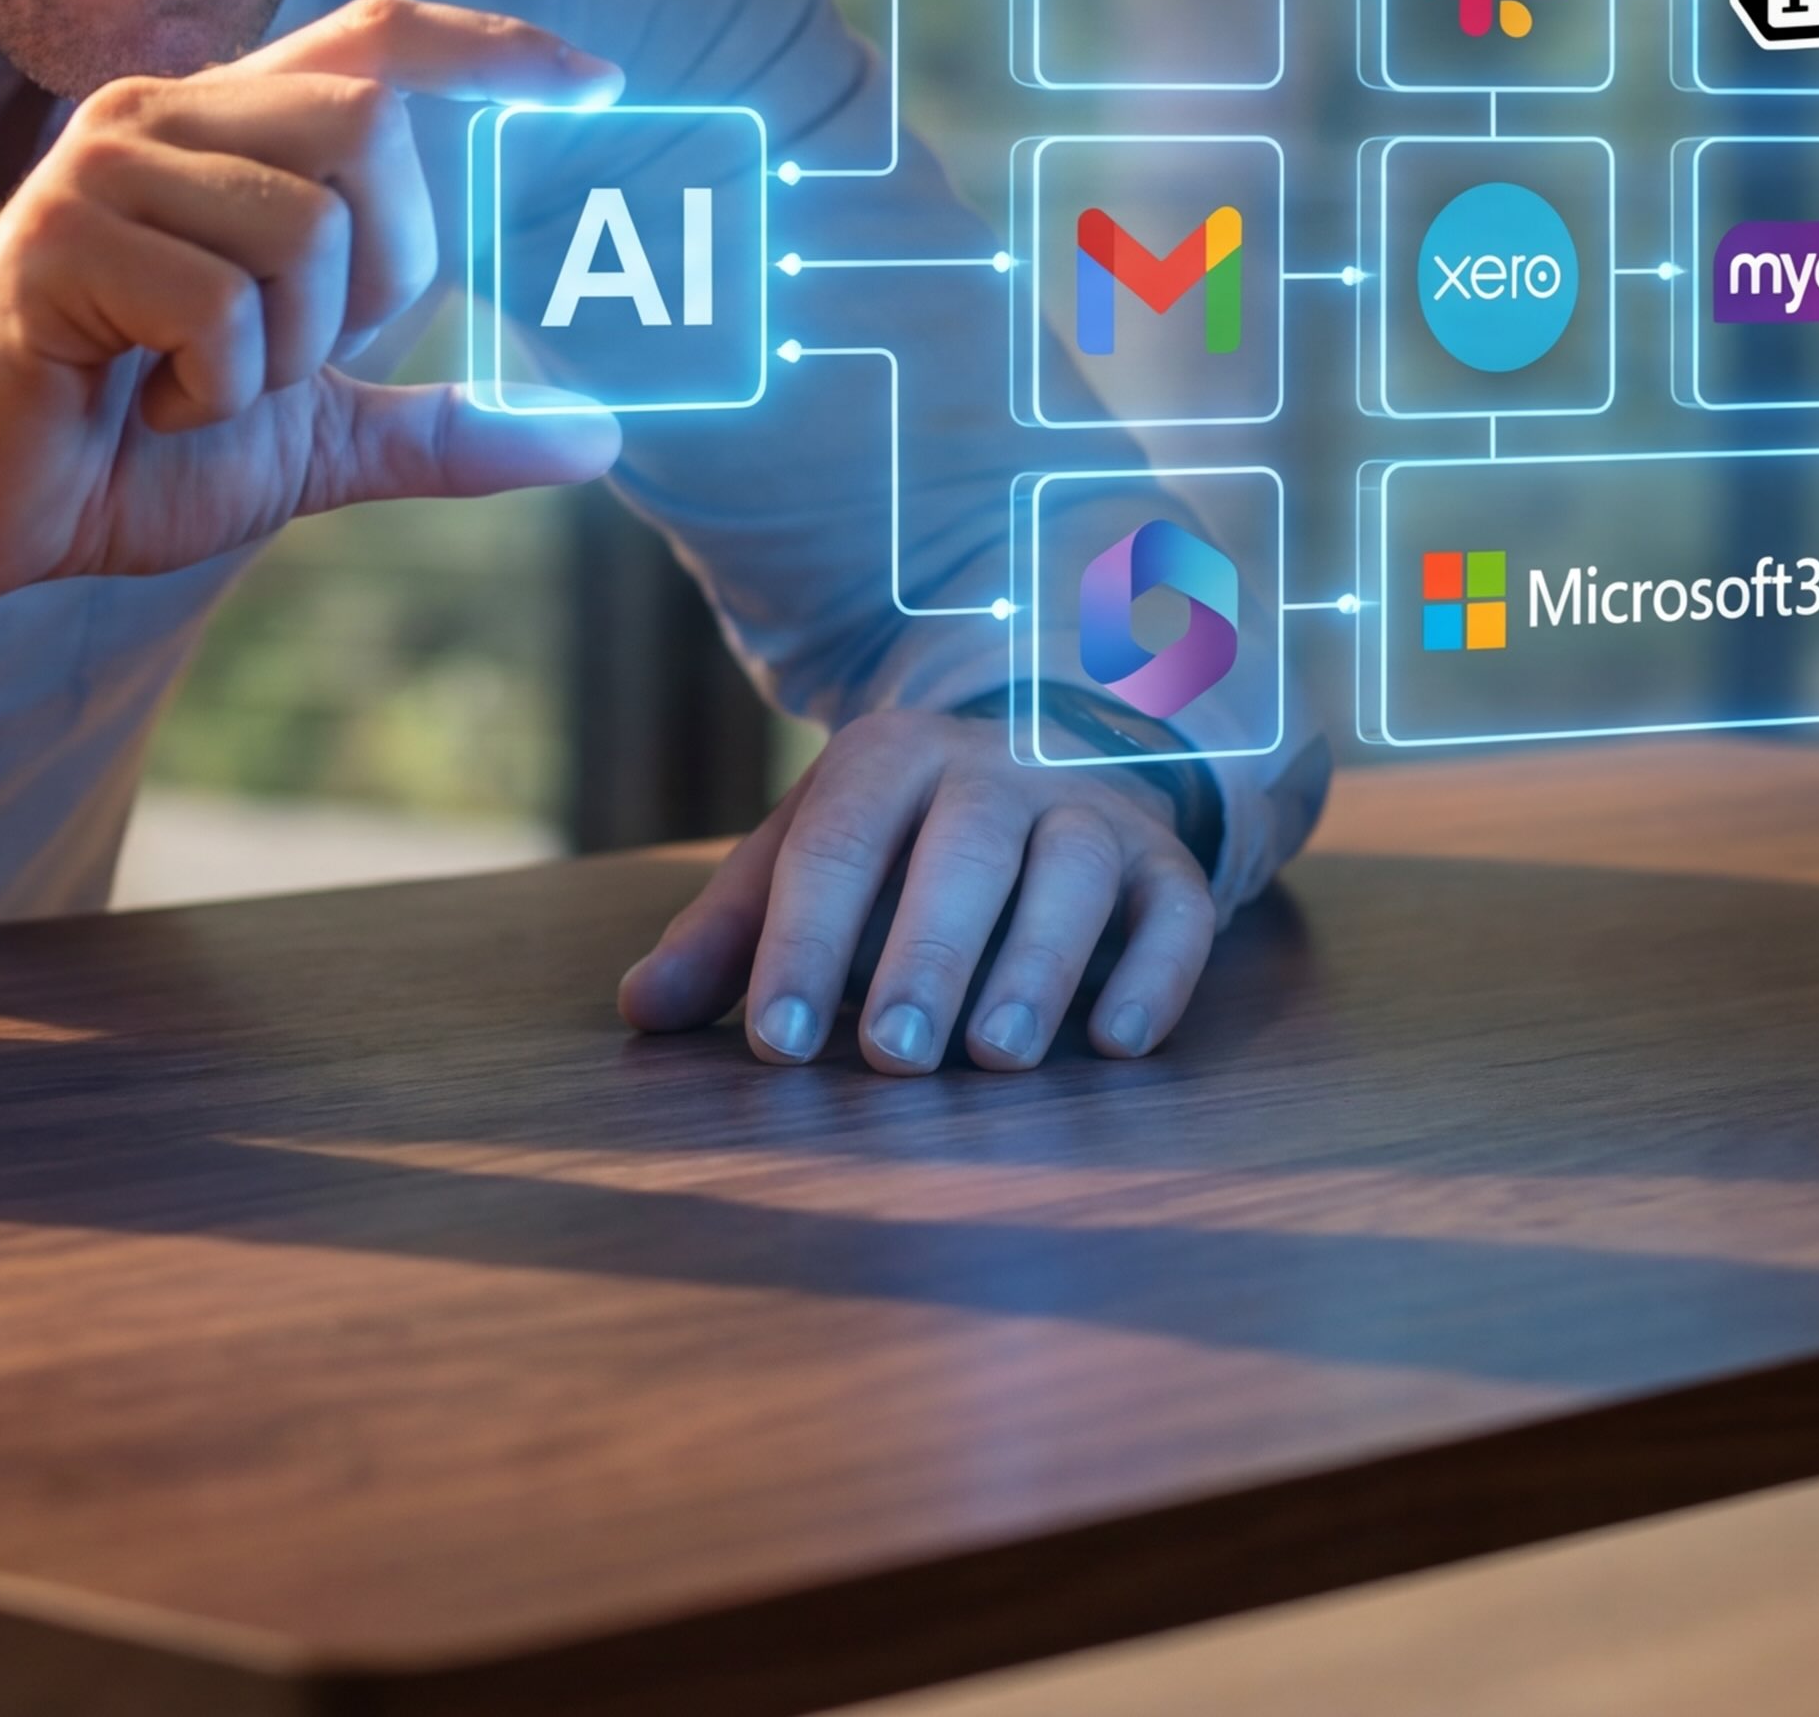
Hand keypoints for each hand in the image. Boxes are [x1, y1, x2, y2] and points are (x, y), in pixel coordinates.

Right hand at [0, 0, 623, 700]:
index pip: (378, 40)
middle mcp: (163, 114)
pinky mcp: (59, 240)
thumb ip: (439, 425)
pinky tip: (139, 403)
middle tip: (294, 355)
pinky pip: (222, 306)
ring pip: (307, 227)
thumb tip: (596, 439)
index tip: (598, 83)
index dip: (493, 47)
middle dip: (384, 271)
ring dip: (285, 352)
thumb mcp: (307, 434)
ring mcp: (106, 167)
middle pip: (373, 127)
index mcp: (222, 131)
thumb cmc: (114, 452)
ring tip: (194, 388)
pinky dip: (213, 392)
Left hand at [617, 711, 1219, 1072]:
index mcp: (888, 760)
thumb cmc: (900, 845)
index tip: (774, 1045)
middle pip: (965, 849)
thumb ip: (729, 934)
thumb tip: (641, 1010)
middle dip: (926, 955)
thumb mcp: (807, 861)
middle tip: (892, 1057)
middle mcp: (995, 769)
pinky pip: (1178, 910)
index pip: (836, 845)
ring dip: (1038, 965)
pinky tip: (1117, 1043)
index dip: (801, 942)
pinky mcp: (1166, 863)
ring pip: (1074, 871)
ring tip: (997, 1058)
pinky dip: (1156, 974)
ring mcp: (1089, 811)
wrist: (1045, 761)